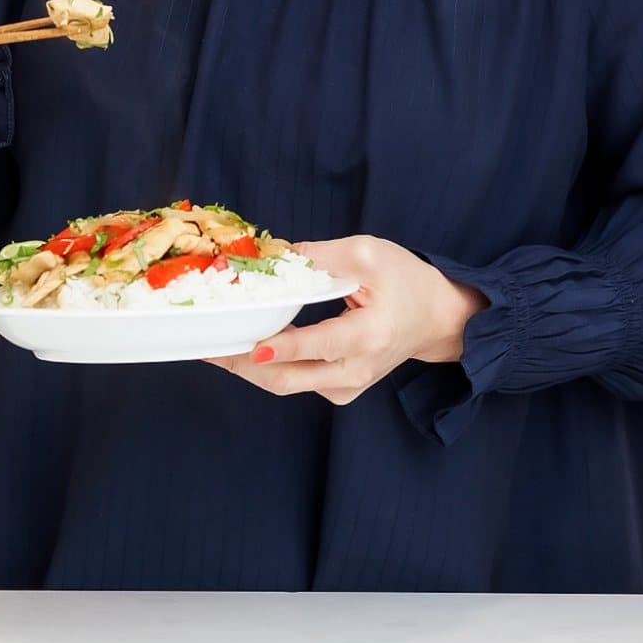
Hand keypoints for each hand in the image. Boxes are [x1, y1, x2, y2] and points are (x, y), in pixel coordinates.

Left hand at [204, 235, 487, 406]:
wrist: (436, 317)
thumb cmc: (406, 281)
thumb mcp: (368, 253)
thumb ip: (320, 256)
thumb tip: (275, 255)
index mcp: (368, 336)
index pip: (315, 346)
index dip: (279, 347)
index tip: (248, 344)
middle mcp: (356, 371)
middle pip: (289, 378)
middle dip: (243, 363)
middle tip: (206, 345)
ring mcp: (347, 387)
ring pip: (286, 384)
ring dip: (248, 367)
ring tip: (212, 345)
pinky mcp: (339, 389)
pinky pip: (295, 382)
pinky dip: (267, 367)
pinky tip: (243, 346)